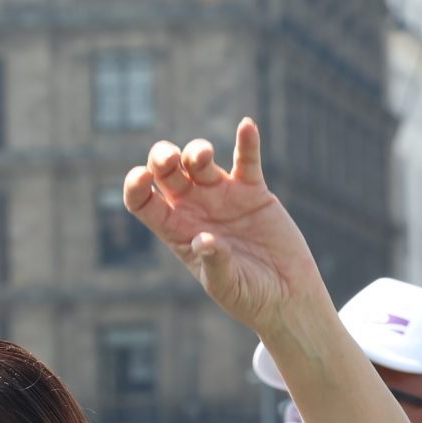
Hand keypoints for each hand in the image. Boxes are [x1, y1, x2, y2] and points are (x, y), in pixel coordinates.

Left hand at [123, 124, 325, 339]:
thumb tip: (204, 240)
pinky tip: (247, 126)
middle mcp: (194, 208)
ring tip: (203, 157)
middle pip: (167, 172)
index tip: (141, 178)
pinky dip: (248, 142)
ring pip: (200, 161)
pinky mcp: (253, 191)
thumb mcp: (225, 285)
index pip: (144, 202)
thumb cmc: (247, 296)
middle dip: (162, 158)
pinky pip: (247, 160)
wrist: (285, 295)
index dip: (136, 186)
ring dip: (197, 152)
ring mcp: (222, 196)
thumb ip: (214, 263)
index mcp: (176, 231)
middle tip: (170, 159)